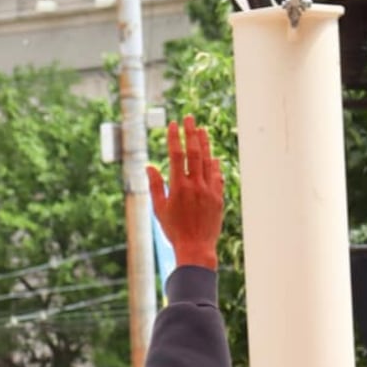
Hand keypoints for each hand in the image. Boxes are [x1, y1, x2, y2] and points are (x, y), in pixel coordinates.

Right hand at [148, 115, 223, 269]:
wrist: (196, 248)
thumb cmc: (174, 231)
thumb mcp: (159, 209)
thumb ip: (155, 186)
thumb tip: (148, 166)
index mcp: (178, 187)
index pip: (177, 155)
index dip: (175, 137)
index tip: (173, 124)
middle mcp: (195, 185)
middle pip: (194, 152)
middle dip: (191, 133)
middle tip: (189, 118)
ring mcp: (209, 190)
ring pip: (208, 161)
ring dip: (204, 144)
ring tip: (202, 130)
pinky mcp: (218, 197)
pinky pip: (217, 176)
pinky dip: (214, 164)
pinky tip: (212, 157)